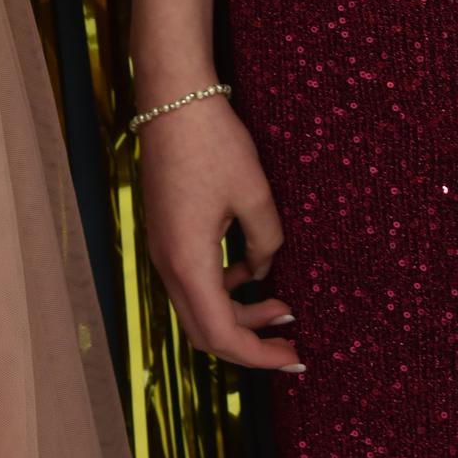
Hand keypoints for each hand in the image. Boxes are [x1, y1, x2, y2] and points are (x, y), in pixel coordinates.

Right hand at [139, 96, 302, 374]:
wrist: (172, 99)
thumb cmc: (213, 143)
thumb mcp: (256, 195)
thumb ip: (267, 242)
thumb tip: (264, 270)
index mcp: (188, 262)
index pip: (222, 335)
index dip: (260, 356)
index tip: (295, 358)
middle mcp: (167, 264)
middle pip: (204, 332)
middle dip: (249, 344)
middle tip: (290, 344)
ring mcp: (162, 248)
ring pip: (198, 307)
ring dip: (238, 316)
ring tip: (281, 306)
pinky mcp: (166, 233)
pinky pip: (193, 281)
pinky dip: (223, 290)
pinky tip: (251, 270)